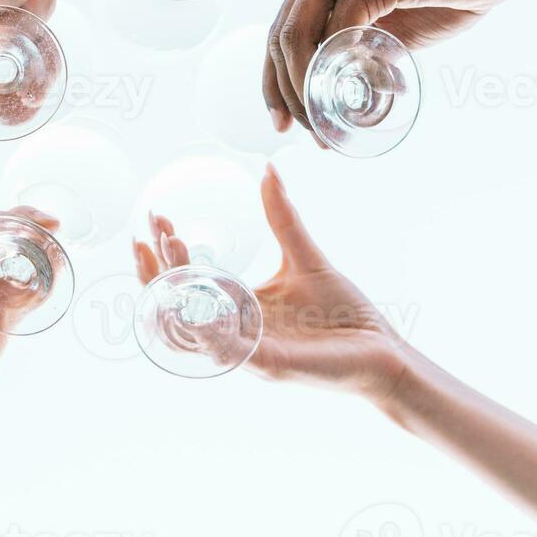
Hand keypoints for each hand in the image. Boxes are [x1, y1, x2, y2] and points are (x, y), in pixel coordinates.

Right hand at [133, 166, 406, 398]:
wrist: (383, 350)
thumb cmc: (346, 313)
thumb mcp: (305, 256)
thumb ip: (282, 218)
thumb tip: (268, 171)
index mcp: (240, 309)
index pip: (190, 281)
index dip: (168, 252)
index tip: (158, 217)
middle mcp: (235, 332)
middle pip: (177, 307)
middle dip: (158, 269)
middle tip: (153, 233)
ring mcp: (249, 351)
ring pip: (192, 331)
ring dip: (175, 294)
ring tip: (168, 255)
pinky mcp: (270, 365)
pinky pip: (228, 351)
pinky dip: (207, 330)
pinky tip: (196, 305)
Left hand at [264, 0, 536, 133]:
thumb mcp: (389, 23)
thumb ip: (357, 47)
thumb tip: (332, 94)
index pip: (280, 26)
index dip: (273, 79)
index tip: (281, 121)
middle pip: (280, 34)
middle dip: (286, 93)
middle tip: (307, 133)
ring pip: (298, 36)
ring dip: (308, 89)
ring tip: (328, 125)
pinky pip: (339, 33)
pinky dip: (346, 71)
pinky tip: (364, 96)